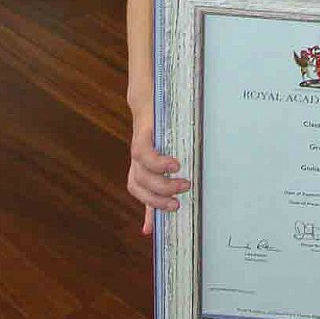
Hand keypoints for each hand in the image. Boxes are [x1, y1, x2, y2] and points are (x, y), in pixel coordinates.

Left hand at [127, 111, 190, 235]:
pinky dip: (158, 163)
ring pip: (142, 174)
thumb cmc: (159, 127)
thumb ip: (158, 185)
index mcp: (140, 164)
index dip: (147, 205)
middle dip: (158, 198)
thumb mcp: (163, 154)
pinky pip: (144, 154)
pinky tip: (174, 165)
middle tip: (179, 201)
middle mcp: (136, 158)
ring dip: (162, 183)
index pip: (137, 189)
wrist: (150, 95)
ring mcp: (138, 146)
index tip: (158, 224)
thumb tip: (152, 224)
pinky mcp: (142, 133)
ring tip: (183, 182)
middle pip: (139, 186)